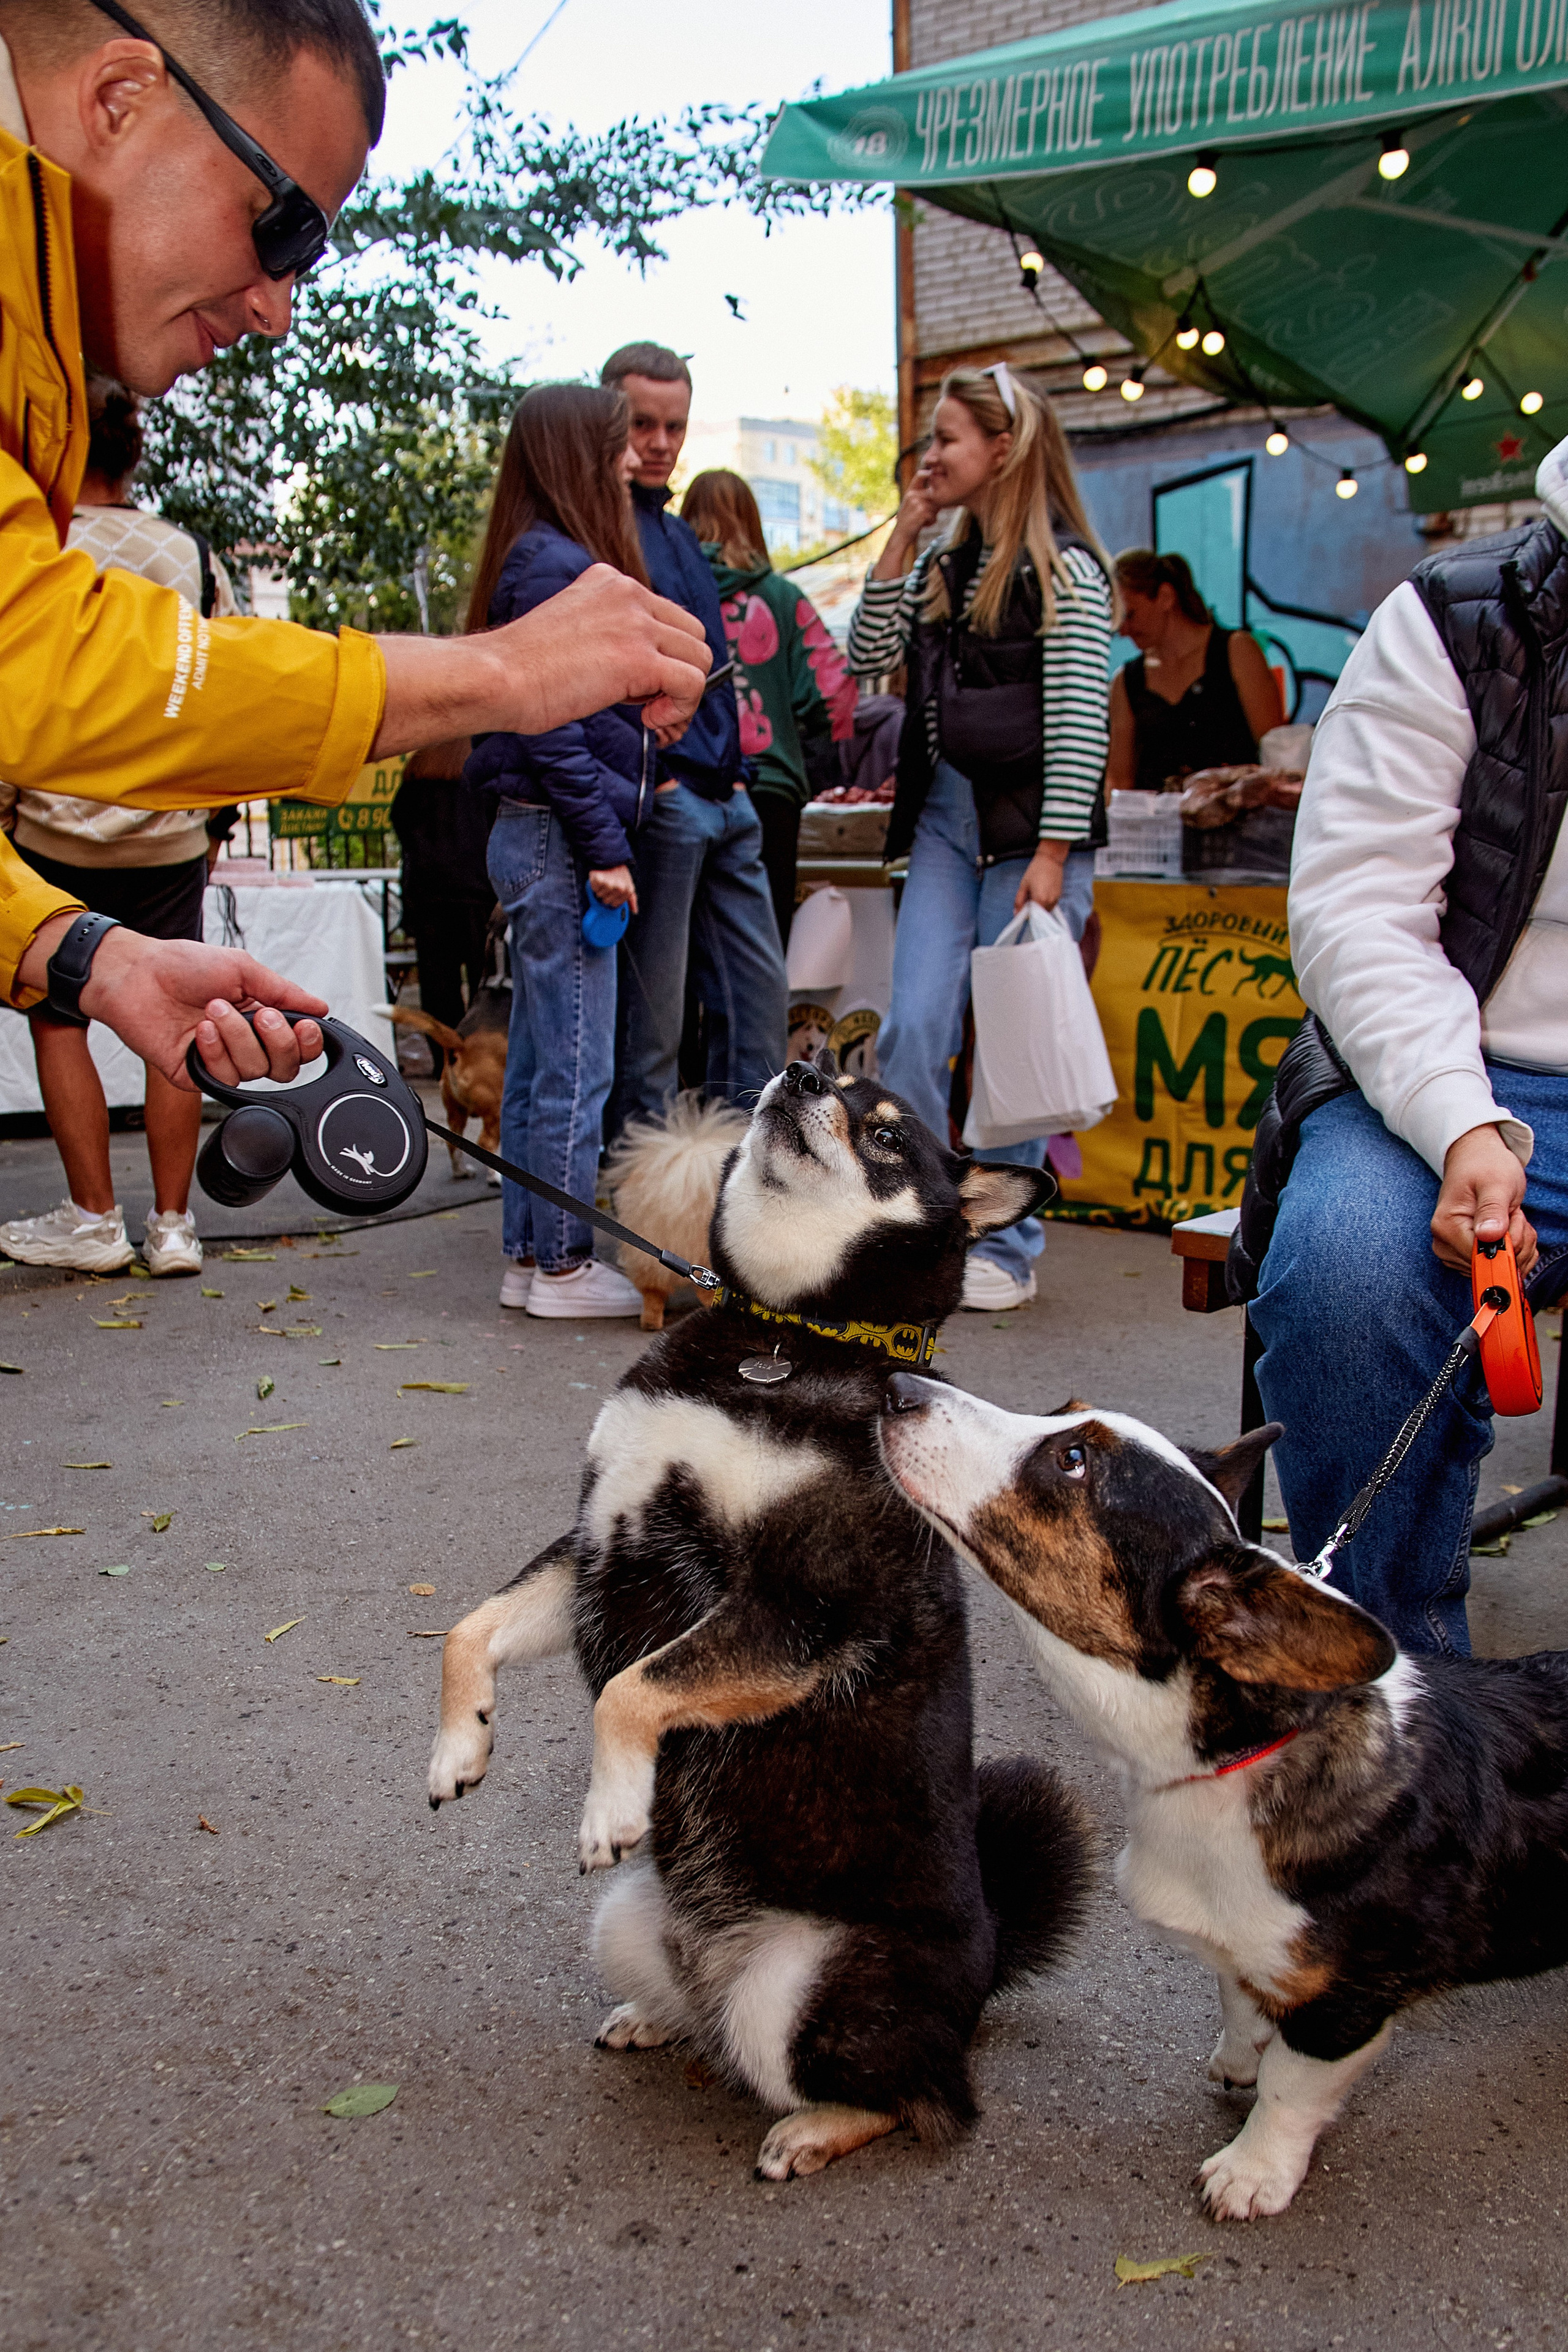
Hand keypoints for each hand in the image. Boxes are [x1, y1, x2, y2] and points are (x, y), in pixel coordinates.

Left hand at [17, 917, 327, 1090]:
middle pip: (285, 1067)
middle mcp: (246, 1042)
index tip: (304, 1025)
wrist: (135, 976)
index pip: (300, 1045)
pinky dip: (216, 1052)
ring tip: (213, 1010)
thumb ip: (284, 991)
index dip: (308, 1042)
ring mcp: (223, 1060)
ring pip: (255, 1071)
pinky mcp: (198, 1074)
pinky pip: (224, 1078)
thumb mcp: (242, 968)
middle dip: (276, 1040)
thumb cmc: (181, 966)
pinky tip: (200, 1031)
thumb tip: (321, 1008)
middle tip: (258, 1015)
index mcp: (261, 1015)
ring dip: (238, 1037)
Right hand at [374, 566, 710, 754]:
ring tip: (650, 718)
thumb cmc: (522, 669)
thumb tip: (649, 673)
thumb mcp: (573, 631)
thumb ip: (610, 635)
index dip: (665, 659)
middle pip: (693, 636)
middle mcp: (628, 593)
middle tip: (650, 709)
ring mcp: (635, 623)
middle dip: (681, 678)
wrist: (496, 677)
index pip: (669, 617)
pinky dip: (680, 711)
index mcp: (610, 581)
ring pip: (700, 660)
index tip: (642, 691)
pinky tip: (648, 722)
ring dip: (683, 698)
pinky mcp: (639, 658)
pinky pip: (693, 685)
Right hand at [588, 865, 637, 913]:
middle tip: (607, 885)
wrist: (610, 859)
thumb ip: (632, 899)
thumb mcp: (629, 885)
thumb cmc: (619, 873)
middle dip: (605, 895)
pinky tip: (599, 879)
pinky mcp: (600, 880)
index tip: (611, 893)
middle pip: (606, 901)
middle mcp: (620, 889)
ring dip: (600, 889)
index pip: (615, 905)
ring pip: (600, 895)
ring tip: (604, 881)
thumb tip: (634, 911)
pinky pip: (594, 889)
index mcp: (628, 891)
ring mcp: (610, 884)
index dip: (611, 899)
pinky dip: (594, 885)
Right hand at [893, 467, 940, 543]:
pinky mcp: (921, 512)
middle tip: (928, 513)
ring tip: (924, 520)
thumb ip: (922, 496)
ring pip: (935, 506)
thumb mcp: (911, 504)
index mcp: (910, 491)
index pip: (920, 474)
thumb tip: (940, 491)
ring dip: (933, 515)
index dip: (929, 473)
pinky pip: (934, 515)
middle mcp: (912, 494)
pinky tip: (924, 525)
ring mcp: (916, 503)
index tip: (935, 480)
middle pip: (934, 494)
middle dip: (935, 506)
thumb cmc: (908, 520)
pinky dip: (931, 522)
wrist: (900, 535)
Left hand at [1014, 840, 1069, 913]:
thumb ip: (1019, 901)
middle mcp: (1049, 902)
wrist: (1050, 860)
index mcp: (1040, 900)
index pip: (1031, 917)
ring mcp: (1056, 899)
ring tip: (1035, 895)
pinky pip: (1051, 905)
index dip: (1025, 914)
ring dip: (1039, 908)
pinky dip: (1045, 904)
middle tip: (1028, 900)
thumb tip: (1016, 913)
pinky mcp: (1059, 896)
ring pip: (1045, 911)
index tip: (1022, 908)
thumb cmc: (1035, 870)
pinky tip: (1041, 893)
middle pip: (1039, 915)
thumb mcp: (1023, 885)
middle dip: (1032, 911)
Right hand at [1432, 1123, 1535, 1274]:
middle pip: (1491, 1265)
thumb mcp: (1495, 1183)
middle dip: (1514, 1244)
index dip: (1508, 1244)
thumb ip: (1492, 1210)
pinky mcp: (1465, 1254)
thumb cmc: (1485, 1166)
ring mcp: (1453, 1252)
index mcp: (1446, 1228)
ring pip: (1497, 1267)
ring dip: (1516, 1245)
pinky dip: (1513, 1249)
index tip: (1512, 1217)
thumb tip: (1489, 1236)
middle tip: (1511, 1214)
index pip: (1484, 1258)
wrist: (1476, 1158)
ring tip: (1509, 1216)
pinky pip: (1498, 1264)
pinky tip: (1509, 1227)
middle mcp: (1444, 1245)